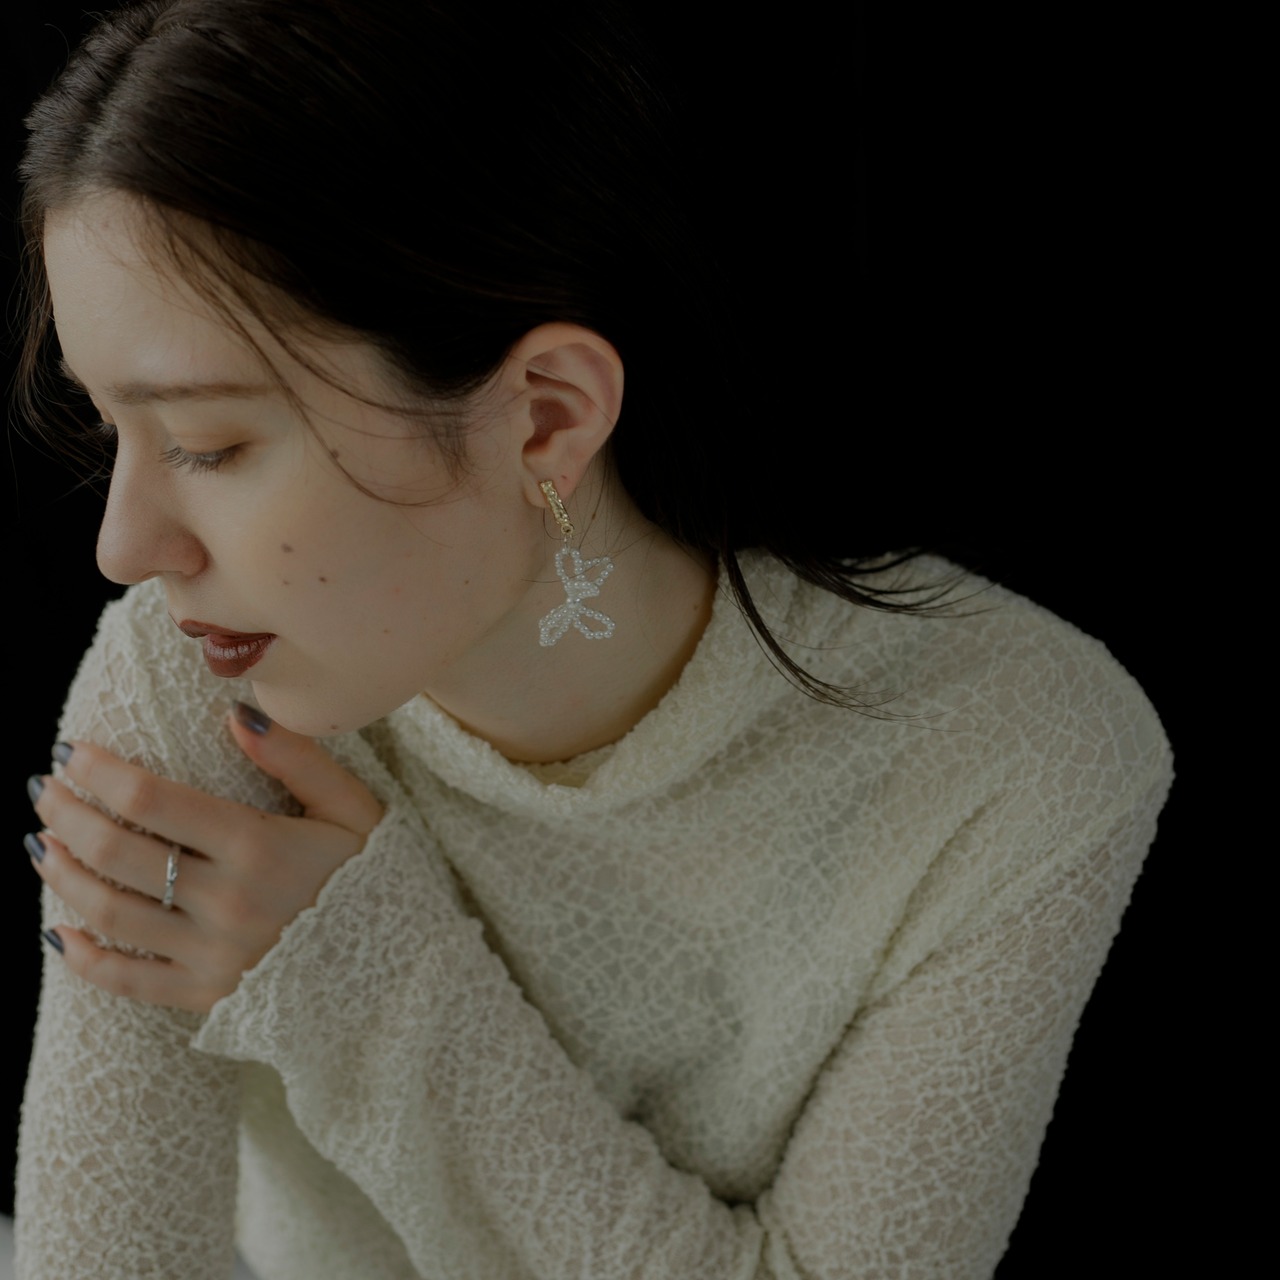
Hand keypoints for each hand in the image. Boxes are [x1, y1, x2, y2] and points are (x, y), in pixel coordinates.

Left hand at [27, 702, 383, 1012]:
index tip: (72, 750)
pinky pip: (127, 980)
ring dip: (62, 874)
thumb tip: (235, 716)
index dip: (100, 771)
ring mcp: (213, 956)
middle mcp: (228, 903)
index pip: (153, 801)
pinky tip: (59, 930)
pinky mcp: (208, 996)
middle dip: (67, 813)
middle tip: (44, 787)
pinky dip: (82, 958)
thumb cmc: (375, 878)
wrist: (401, 972)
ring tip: (43, 843)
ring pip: (109, 913)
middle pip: (117, 853)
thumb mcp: (354, 810)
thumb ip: (298, 760)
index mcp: (261, 848)